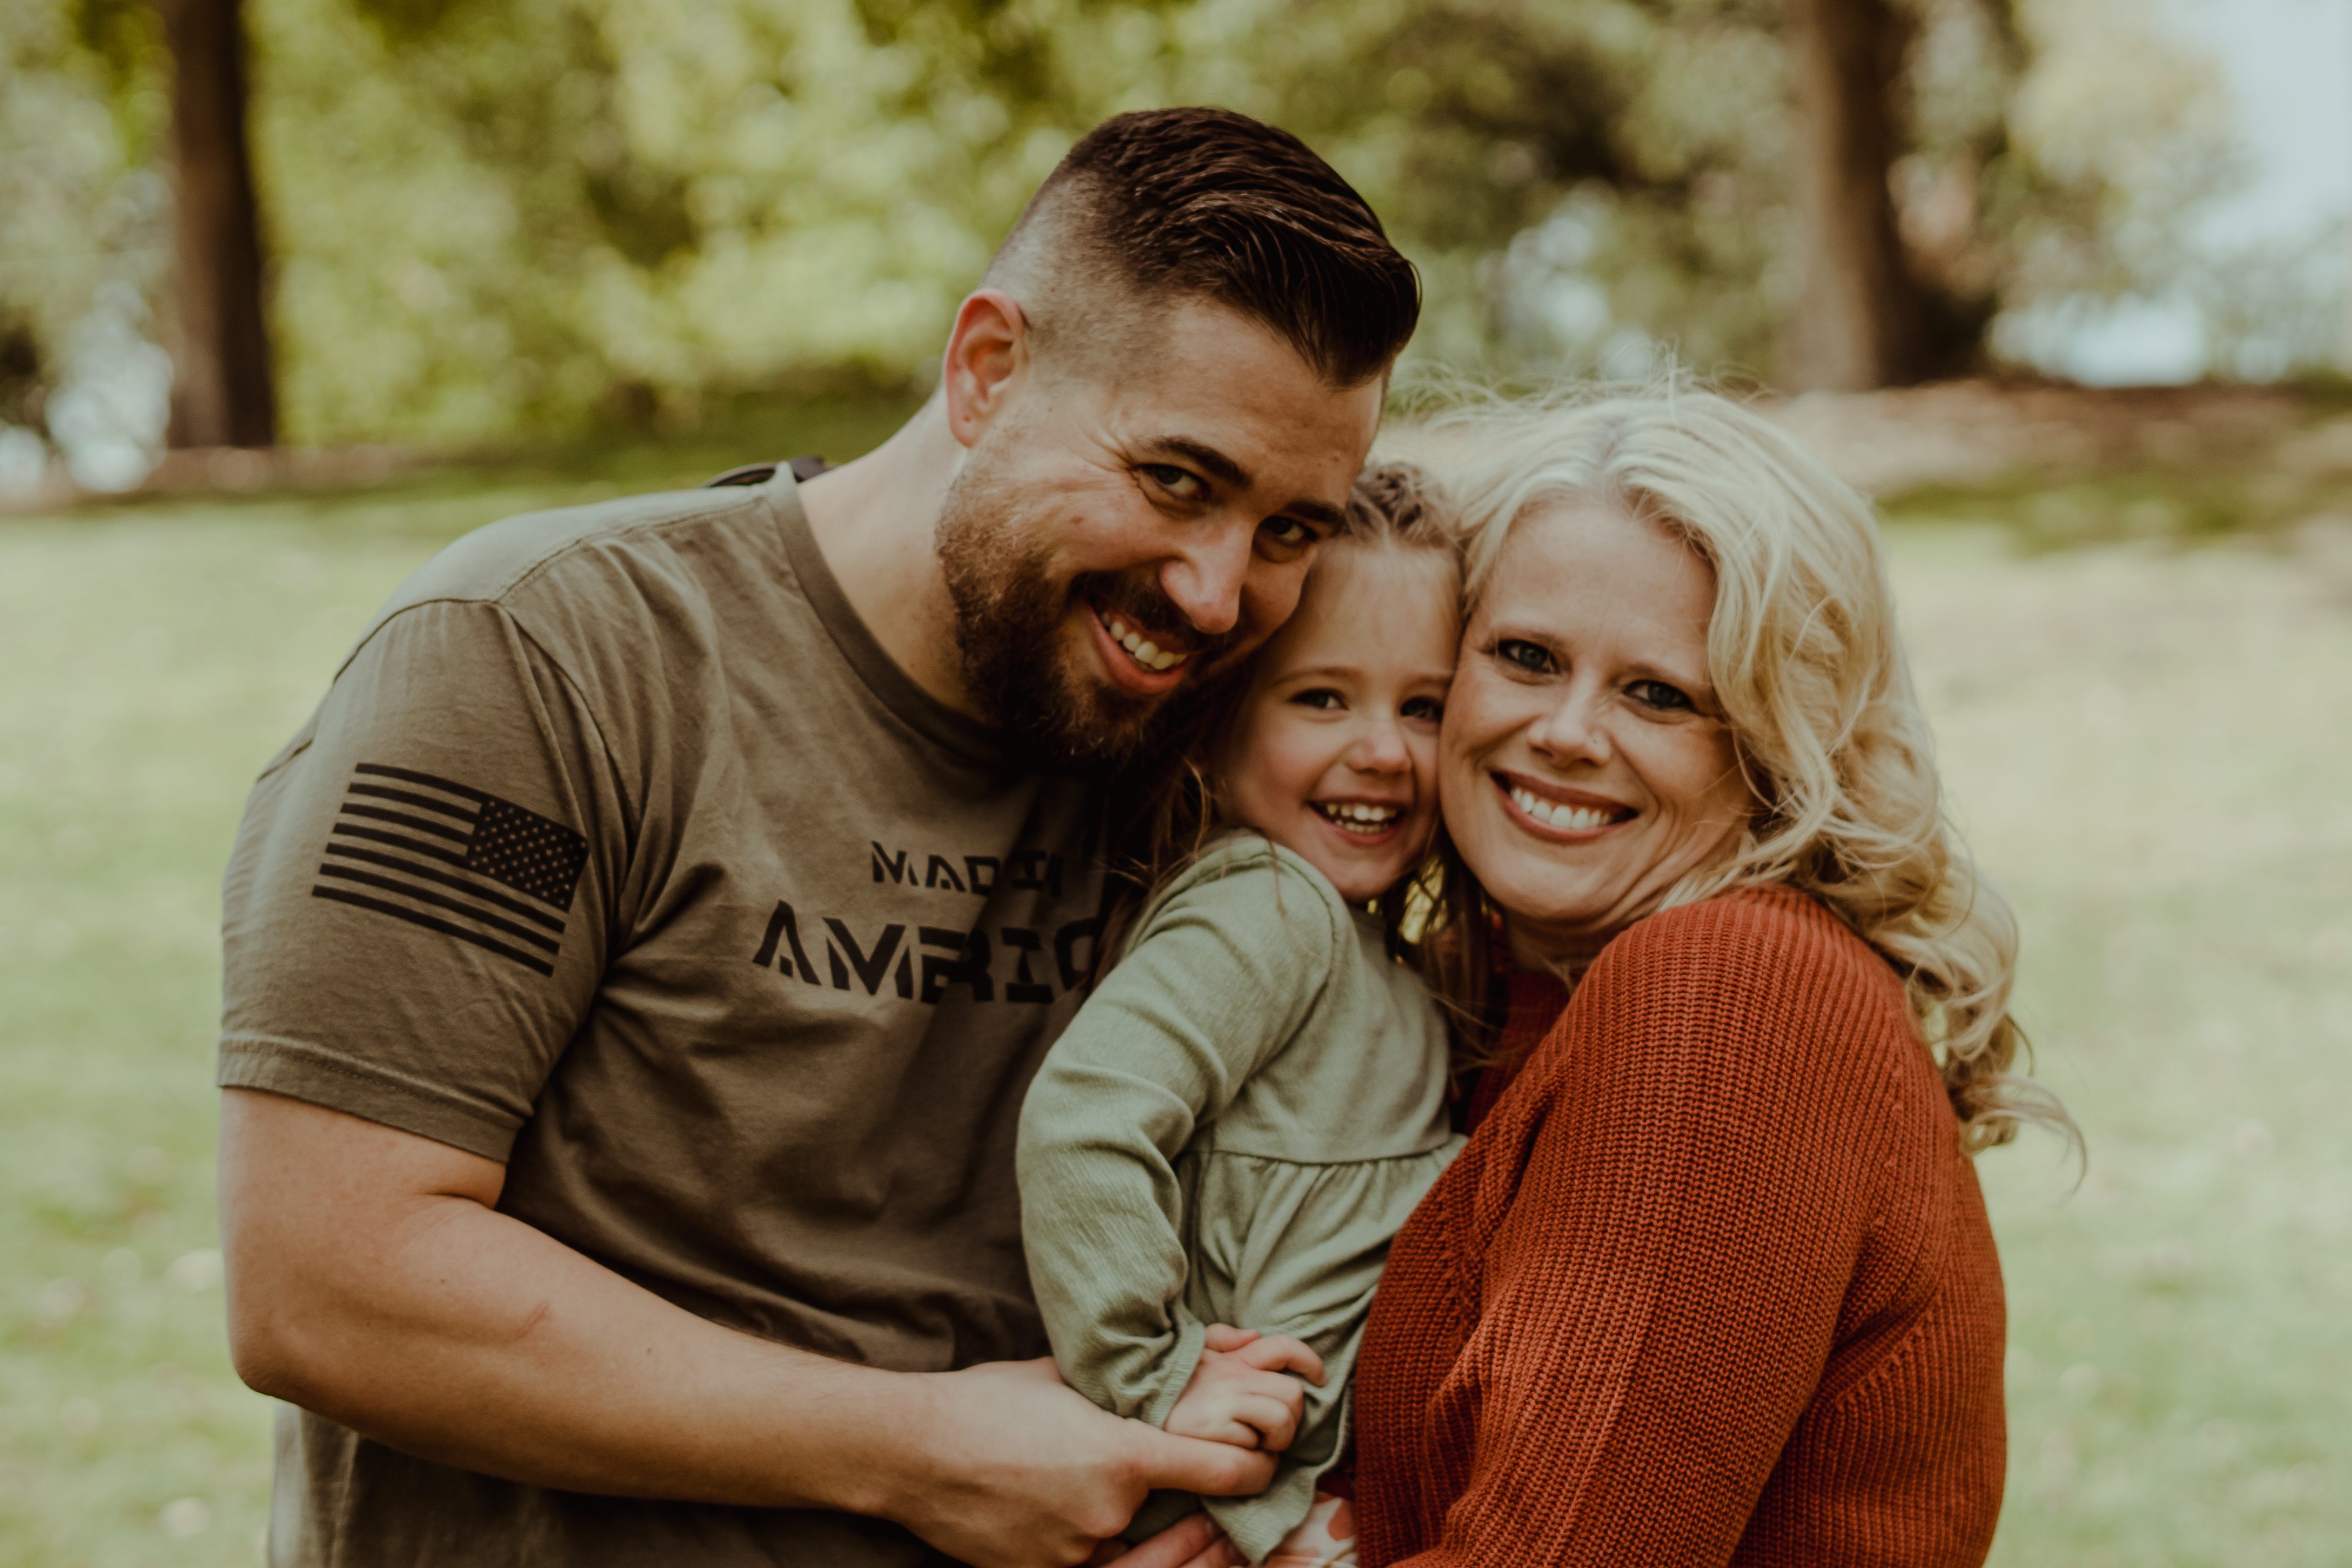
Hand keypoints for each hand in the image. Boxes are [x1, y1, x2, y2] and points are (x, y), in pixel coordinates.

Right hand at [887, 1358, 1275, 1567]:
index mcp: (1122, 1455)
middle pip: (1180, 1521)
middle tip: (1222, 1513)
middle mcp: (1107, 1513)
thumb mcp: (1063, 1378)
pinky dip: (1100, 1550)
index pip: (1220, 1473)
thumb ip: (1119, 1385)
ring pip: (1132, 1549)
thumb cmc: (985, 1402)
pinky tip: (1090, 1526)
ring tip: (1158, 1522)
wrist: (910, 1450)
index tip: (1265, 1466)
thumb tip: (1162, 1371)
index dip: (1255, 1470)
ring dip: (1152, 1539)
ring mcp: (1073, 1552)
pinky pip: (1091, 1565)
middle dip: (1208, 1521)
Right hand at [1164, 1324, 1325, 1452]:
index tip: (1319, 1377)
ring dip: (1276, 1441)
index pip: (1283, 1348)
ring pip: (1282, 1419)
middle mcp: (1233, 1375)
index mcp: (1233, 1358)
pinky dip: (1251, 1458)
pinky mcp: (1214, 1427)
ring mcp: (1224, 1401)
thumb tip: (1253, 1334)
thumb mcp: (1193, 1353)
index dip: (1309, 1360)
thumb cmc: (1171, 1387)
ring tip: (1254, 1444)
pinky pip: (1256, 1447)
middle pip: (1293, 1393)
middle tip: (1270, 1431)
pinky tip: (1232, 1454)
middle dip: (1291, 1417)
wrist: (1134, 1407)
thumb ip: (1223, 1339)